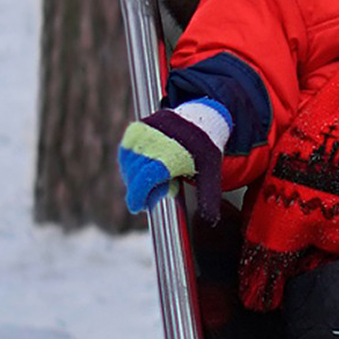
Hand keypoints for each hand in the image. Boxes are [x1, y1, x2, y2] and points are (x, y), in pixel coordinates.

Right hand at [118, 98, 231, 220]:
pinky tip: (140, 170)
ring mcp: (145, 133)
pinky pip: (126, 151)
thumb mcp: (211, 172)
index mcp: (172, 155)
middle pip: (135, 174)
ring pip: (128, 162)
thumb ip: (208, 196)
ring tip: (147, 183)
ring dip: (132, 176)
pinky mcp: (138, 128)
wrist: (203, 117)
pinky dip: (129, 162)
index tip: (137, 207)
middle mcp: (156, 143)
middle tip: (146, 199)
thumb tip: (210, 221)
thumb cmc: (206, 147)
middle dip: (138, 189)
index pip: (145, 180)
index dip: (138, 196)